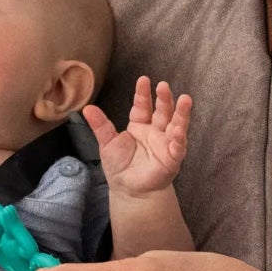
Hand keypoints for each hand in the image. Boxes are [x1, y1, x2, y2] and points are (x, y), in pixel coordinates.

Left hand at [83, 79, 191, 197]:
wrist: (128, 190)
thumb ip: (100, 126)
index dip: (143, 94)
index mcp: (139, 126)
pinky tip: (178, 130)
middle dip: (164, 99)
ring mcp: (165, 143)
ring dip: (181, 113)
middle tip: (163, 86)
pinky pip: (178, 146)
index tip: (143, 80)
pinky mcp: (172, 157)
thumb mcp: (107, 143)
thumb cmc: (119, 166)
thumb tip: (86, 108)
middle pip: (162, 111)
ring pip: (176, 124)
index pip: (142, 106)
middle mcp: (155, 131)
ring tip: (185, 99)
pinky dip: (179, 138)